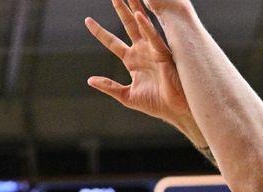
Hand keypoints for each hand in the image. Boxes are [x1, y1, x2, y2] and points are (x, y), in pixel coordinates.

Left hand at [86, 0, 205, 146]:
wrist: (175, 110)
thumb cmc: (156, 104)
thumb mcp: (127, 96)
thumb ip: (109, 87)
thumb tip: (90, 80)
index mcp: (132, 61)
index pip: (112, 42)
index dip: (100, 31)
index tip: (87, 20)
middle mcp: (142, 51)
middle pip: (128, 25)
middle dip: (121, 10)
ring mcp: (152, 50)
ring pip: (141, 25)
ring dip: (134, 9)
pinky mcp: (163, 54)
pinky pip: (154, 38)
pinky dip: (146, 27)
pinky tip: (139, 16)